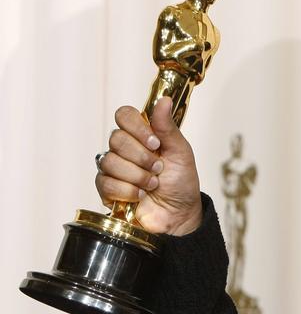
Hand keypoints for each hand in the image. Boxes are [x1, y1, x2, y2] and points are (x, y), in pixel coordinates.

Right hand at [95, 97, 202, 235]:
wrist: (179, 214)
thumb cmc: (182, 183)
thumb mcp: (181, 153)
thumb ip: (168, 128)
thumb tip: (164, 100)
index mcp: (142, 135)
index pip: (124, 115)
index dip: (136, 128)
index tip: (155, 143)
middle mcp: (125, 148)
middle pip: (116, 138)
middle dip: (142, 157)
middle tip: (158, 168)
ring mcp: (114, 168)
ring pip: (109, 161)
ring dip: (137, 176)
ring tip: (153, 185)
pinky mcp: (107, 189)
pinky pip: (105, 182)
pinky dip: (128, 191)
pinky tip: (140, 196)